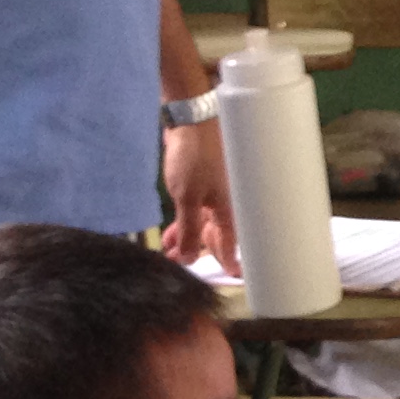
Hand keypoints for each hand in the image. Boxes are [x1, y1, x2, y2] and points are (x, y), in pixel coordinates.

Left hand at [162, 121, 237, 269]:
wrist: (191, 119)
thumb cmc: (193, 158)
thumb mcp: (187, 199)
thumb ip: (189, 231)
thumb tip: (189, 259)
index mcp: (229, 210)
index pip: (232, 245)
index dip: (229, 264)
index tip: (231, 279)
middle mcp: (225, 204)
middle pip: (216, 237)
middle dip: (198, 252)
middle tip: (177, 265)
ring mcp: (213, 194)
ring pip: (203, 225)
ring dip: (187, 238)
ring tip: (168, 251)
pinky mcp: (201, 184)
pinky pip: (196, 212)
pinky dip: (184, 223)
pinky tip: (171, 232)